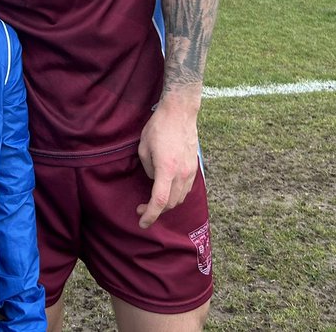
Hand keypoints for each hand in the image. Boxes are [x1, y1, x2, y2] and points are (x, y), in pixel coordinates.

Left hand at [135, 102, 199, 228]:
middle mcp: (181, 174)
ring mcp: (190, 171)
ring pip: (180, 199)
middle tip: (141, 209)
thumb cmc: (159, 127)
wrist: (180, 113)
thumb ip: (148, 169)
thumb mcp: (143, 148)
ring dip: (167, 205)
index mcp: (166, 170)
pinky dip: (176, 196)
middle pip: (170, 204)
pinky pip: (186, 189)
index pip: (159, 202)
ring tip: (153, 201)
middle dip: (155, 211)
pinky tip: (167, 191)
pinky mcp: (194, 167)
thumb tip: (154, 180)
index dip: (150, 215)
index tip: (142, 222)